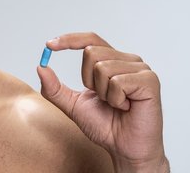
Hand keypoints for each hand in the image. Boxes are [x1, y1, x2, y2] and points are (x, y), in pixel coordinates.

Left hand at [37, 32, 169, 172]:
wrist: (124, 148)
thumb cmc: (104, 125)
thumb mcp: (72, 104)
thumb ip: (54, 88)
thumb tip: (40, 67)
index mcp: (112, 60)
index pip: (90, 40)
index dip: (69, 39)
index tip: (49, 45)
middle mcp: (127, 60)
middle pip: (91, 52)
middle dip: (88, 80)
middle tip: (103, 98)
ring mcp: (141, 69)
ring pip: (103, 67)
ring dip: (103, 93)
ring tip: (117, 105)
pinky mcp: (149, 80)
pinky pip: (118, 82)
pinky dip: (115, 99)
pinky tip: (126, 107)